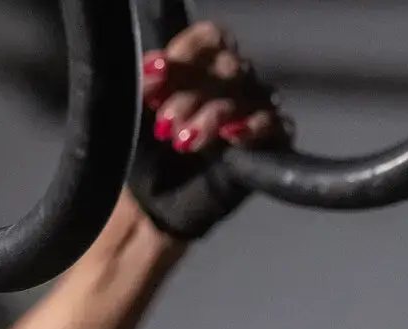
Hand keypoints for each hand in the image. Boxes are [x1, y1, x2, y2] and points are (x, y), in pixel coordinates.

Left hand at [128, 22, 290, 240]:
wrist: (149, 211)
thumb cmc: (140, 159)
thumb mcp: (131, 116)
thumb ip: (142, 83)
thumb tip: (155, 65)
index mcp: (196, 71)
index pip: (208, 39)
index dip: (186, 53)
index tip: (156, 76)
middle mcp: (228, 87)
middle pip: (227, 65)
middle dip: (191, 93)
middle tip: (164, 125)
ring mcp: (251, 113)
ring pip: (249, 92)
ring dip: (214, 113)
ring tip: (184, 142)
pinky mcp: (268, 145)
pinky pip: (276, 123)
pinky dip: (254, 126)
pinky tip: (231, 137)